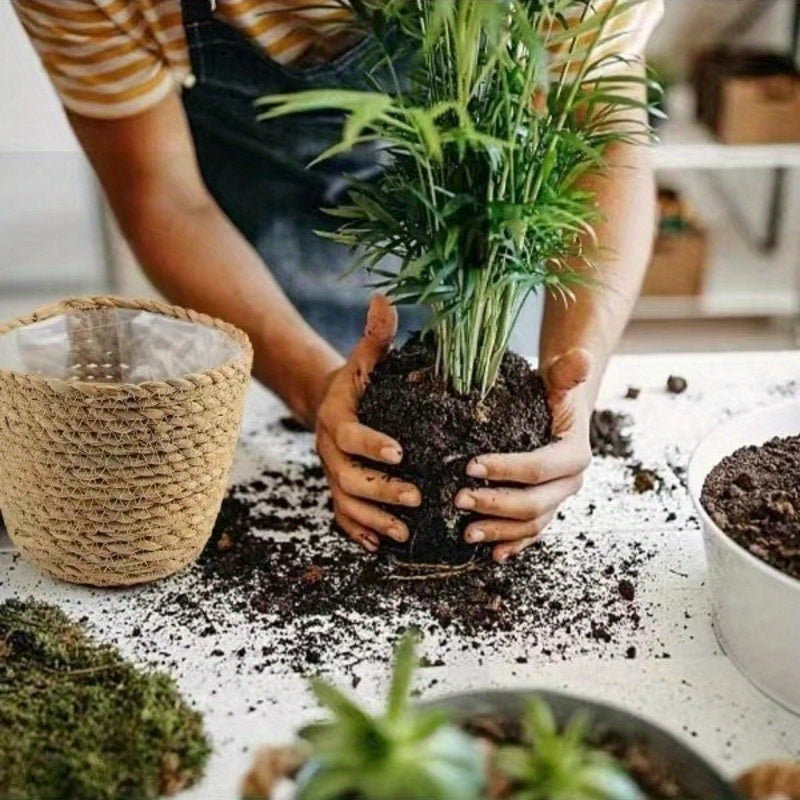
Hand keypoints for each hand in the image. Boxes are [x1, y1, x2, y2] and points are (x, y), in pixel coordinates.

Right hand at [316, 296, 421, 552]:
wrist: (330, 404)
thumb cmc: (360, 382)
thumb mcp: (367, 357)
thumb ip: (376, 336)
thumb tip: (384, 299)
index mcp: (337, 417)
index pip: (350, 435)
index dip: (371, 445)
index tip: (401, 452)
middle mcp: (330, 450)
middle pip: (347, 478)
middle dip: (381, 490)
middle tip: (417, 498)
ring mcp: (333, 474)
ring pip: (346, 504)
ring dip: (374, 520)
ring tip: (405, 533)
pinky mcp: (338, 492)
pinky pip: (342, 518)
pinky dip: (359, 533)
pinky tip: (381, 547)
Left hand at [455, 348, 593, 562]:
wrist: (561, 411)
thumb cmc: (553, 394)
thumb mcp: (557, 382)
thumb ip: (566, 373)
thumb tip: (580, 357)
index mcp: (574, 455)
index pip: (538, 468)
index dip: (505, 469)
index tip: (470, 465)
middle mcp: (570, 483)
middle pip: (534, 503)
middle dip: (495, 504)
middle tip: (458, 499)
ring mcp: (558, 500)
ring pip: (531, 524)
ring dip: (499, 531)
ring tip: (465, 532)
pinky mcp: (545, 510)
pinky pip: (530, 534)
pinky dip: (513, 545)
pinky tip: (491, 554)